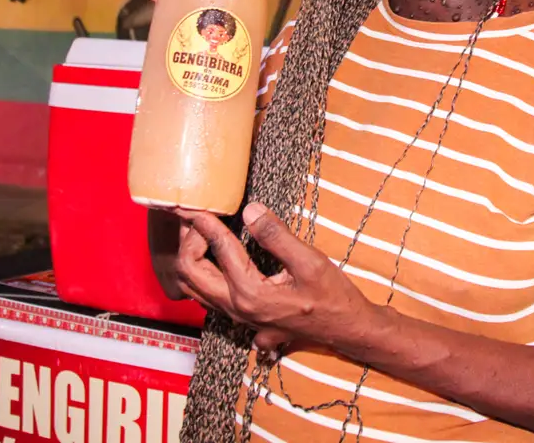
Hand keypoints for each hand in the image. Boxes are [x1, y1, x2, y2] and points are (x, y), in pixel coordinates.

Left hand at [173, 202, 380, 353]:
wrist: (345, 330)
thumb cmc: (332, 297)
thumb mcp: (310, 262)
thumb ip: (278, 236)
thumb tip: (250, 211)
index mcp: (251, 292)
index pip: (219, 248)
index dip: (206, 221)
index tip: (197, 202)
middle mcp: (237, 308)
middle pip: (190, 272)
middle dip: (188, 240)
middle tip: (195, 215)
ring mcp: (238, 316)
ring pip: (194, 288)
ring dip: (191, 257)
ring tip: (199, 232)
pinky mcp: (243, 318)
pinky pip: (207, 297)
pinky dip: (200, 273)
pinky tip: (212, 257)